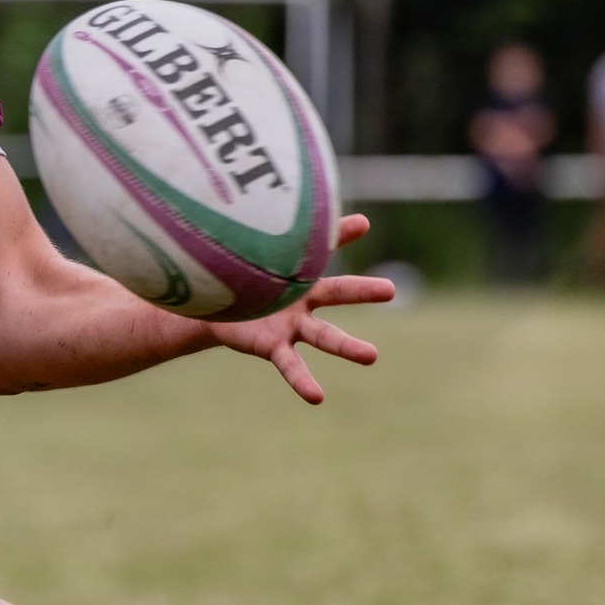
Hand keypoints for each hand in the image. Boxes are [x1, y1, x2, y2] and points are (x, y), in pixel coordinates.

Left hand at [206, 214, 393, 403]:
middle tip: (392, 289)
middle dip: (363, 290)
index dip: (341, 235)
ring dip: (347, 346)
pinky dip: (303, 381)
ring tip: (372, 356)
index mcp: (304, 278)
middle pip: (338, 293)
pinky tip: (317, 396)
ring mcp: (290, 327)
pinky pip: (291, 365)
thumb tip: (307, 208)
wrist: (213, 313)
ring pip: (324, 335)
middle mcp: (304, 303)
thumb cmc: (247, 283)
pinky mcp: (272, 347)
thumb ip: (286, 243)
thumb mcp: (265, 262)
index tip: (362, 224)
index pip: (324, 248)